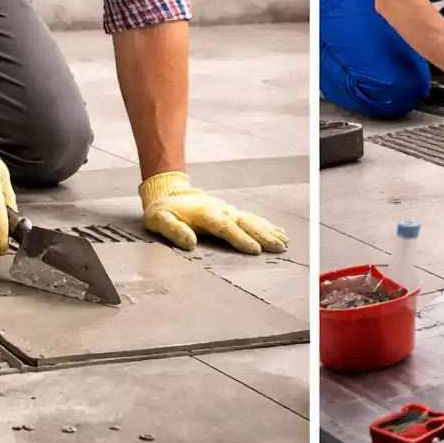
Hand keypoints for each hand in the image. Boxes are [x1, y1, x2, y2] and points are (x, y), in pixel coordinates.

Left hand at [139, 171, 287, 254]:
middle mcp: (220, 210)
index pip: (225, 228)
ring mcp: (227, 209)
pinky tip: (278, 231)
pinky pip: (251, 218)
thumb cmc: (162, 211)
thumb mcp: (159, 221)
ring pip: (251, 220)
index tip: (255, 250)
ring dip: (268, 231)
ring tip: (284, 241)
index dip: (240, 239)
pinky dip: (265, 224)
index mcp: (204, 214)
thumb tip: (190, 243)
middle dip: (263, 236)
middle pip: (244, 223)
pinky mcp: (230, 211)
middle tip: (279, 247)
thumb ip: (174, 231)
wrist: (167, 192)